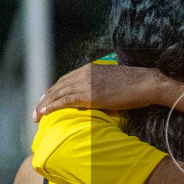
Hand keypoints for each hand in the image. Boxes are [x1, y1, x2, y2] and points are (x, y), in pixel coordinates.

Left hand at [33, 64, 167, 120]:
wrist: (146, 83)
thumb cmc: (137, 85)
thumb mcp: (115, 81)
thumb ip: (102, 85)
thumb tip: (99, 95)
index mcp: (90, 68)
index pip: (66, 78)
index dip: (55, 89)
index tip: (47, 98)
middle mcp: (84, 73)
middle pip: (59, 85)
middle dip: (46, 98)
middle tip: (37, 109)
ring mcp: (86, 83)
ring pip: (58, 94)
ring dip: (45, 105)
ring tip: (36, 115)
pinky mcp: (89, 95)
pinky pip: (65, 101)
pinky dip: (52, 107)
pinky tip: (44, 113)